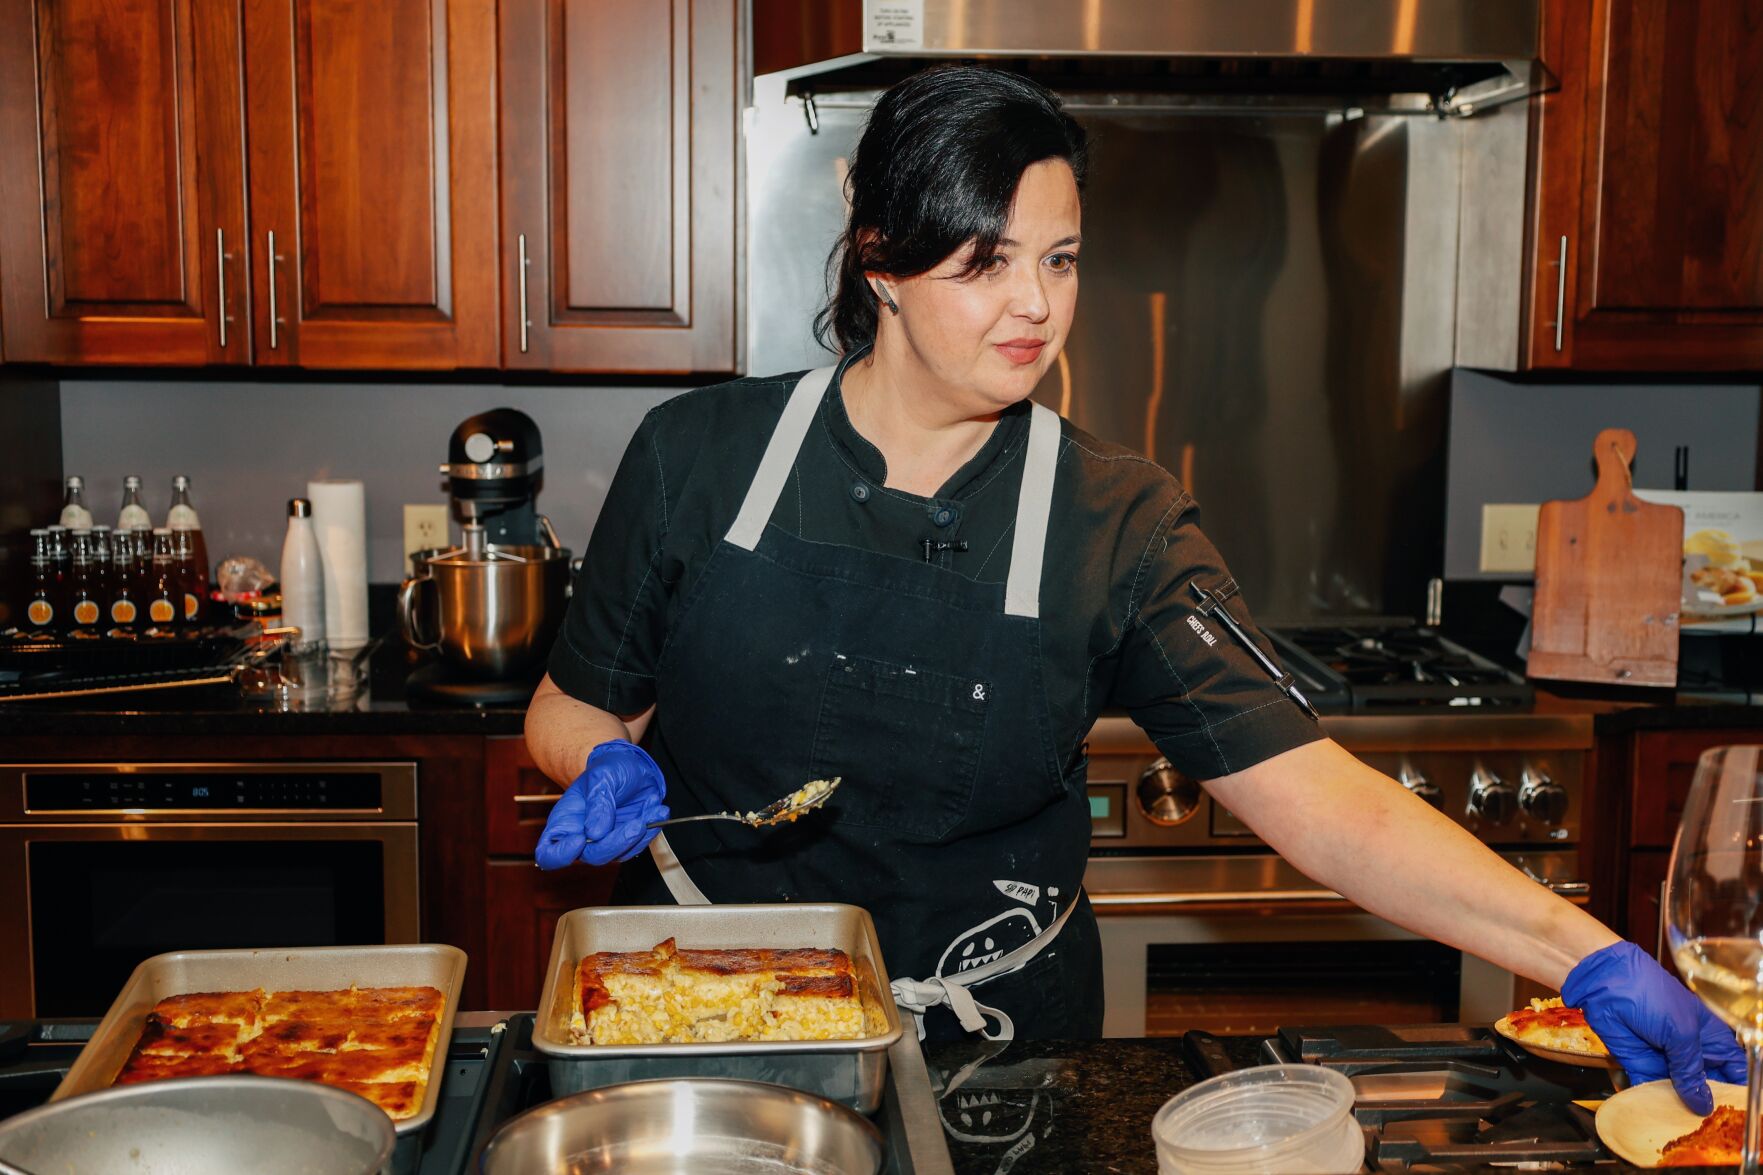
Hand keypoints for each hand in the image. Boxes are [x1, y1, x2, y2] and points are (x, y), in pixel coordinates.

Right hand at [535, 739, 667, 869]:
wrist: (632, 764)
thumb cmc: (609, 767)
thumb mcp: (602, 777)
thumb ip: (598, 803)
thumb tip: (594, 833)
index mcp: (565, 821)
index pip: (548, 853)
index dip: (561, 854)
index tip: (580, 839)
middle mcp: (582, 835)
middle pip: (591, 856)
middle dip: (615, 842)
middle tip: (637, 823)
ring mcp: (605, 840)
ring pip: (618, 855)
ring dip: (638, 835)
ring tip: (653, 808)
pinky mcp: (626, 839)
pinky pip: (637, 846)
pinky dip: (651, 831)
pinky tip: (658, 811)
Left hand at [1562, 940, 1746, 1113]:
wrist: (1605, 982)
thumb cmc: (1651, 995)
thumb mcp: (1682, 1034)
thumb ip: (1692, 1070)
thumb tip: (1703, 1104)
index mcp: (1711, 1039)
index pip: (1733, 1070)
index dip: (1734, 1091)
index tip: (1732, 1113)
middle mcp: (1690, 1052)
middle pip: (1706, 1087)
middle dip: (1706, 1106)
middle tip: (1706, 1128)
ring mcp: (1665, 1059)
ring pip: (1679, 1092)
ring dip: (1679, 1109)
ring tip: (1683, 1128)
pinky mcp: (1639, 1064)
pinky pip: (1649, 1089)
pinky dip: (1652, 1103)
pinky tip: (1657, 1118)